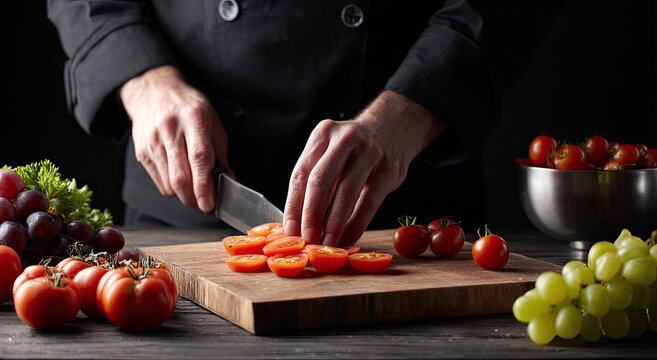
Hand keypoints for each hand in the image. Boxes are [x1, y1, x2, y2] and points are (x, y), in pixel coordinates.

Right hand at [119, 65, 231, 212]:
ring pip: (169, 183)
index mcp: (194, 119)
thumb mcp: (212, 120)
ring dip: (184, 196)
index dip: (206, 185)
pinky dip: (172, 188)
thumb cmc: (188, 107)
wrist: (154, 91)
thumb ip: (221, 151)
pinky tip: (179, 180)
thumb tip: (228, 179)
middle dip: (195, 198)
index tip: (211, 203)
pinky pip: (159, 181)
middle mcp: (171, 130)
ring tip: (194, 193)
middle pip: (181, 177)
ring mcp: (153, 141)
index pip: (200, 158)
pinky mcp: (142, 151)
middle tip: (204, 204)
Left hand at [283, 90, 446, 245]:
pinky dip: (357, 223)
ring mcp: (369, 152)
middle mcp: (344, 140)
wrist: (393, 128)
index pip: (301, 174)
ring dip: (334, 223)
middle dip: (311, 215)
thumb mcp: (330, 153)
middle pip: (320, 181)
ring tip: (327, 243)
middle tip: (307, 239)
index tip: (290, 231)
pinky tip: (348, 237)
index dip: (293, 206)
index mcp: (322, 134)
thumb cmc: (353, 150)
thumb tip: (298, 223)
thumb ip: (316, 181)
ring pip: (346, 192)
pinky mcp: (388, 169)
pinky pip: (369, 201)